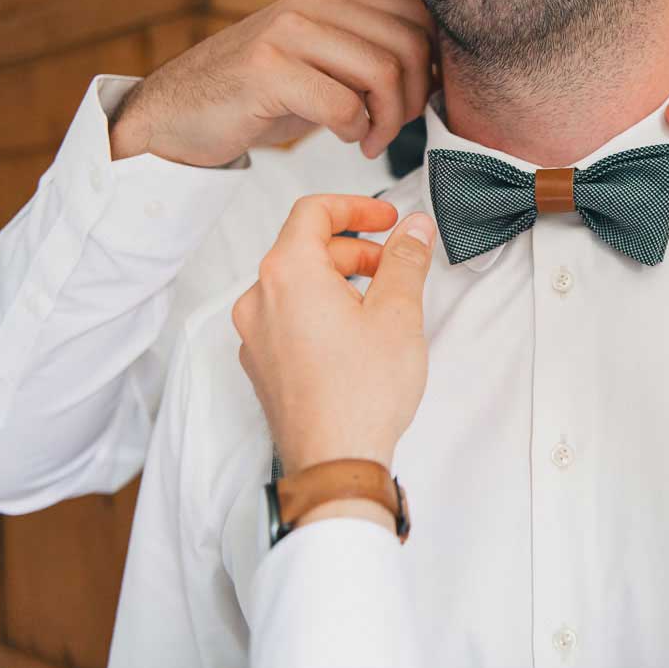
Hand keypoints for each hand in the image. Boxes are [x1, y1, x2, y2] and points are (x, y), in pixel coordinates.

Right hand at [110, 0, 435, 166]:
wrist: (178, 115)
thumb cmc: (260, 97)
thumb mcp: (322, 66)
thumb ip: (368, 57)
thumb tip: (436, 74)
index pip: (417, 18)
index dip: (432, 66)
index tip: (414, 102)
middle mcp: (312, 3)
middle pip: (410, 45)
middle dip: (416, 97)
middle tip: (393, 128)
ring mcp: (288, 32)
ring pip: (385, 72)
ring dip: (389, 120)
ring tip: (371, 140)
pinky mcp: (268, 70)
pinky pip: (345, 105)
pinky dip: (357, 132)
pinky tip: (348, 141)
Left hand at [232, 194, 435, 480]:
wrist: (336, 460)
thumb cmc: (361, 393)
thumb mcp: (399, 312)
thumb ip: (405, 259)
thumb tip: (414, 229)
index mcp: (288, 274)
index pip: (312, 212)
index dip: (355, 206)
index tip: (386, 217)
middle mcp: (259, 300)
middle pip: (304, 249)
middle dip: (354, 249)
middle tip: (394, 265)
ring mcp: (255, 335)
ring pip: (296, 286)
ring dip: (337, 281)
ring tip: (379, 305)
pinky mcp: (262, 365)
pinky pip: (288, 319)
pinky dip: (320, 312)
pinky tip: (355, 337)